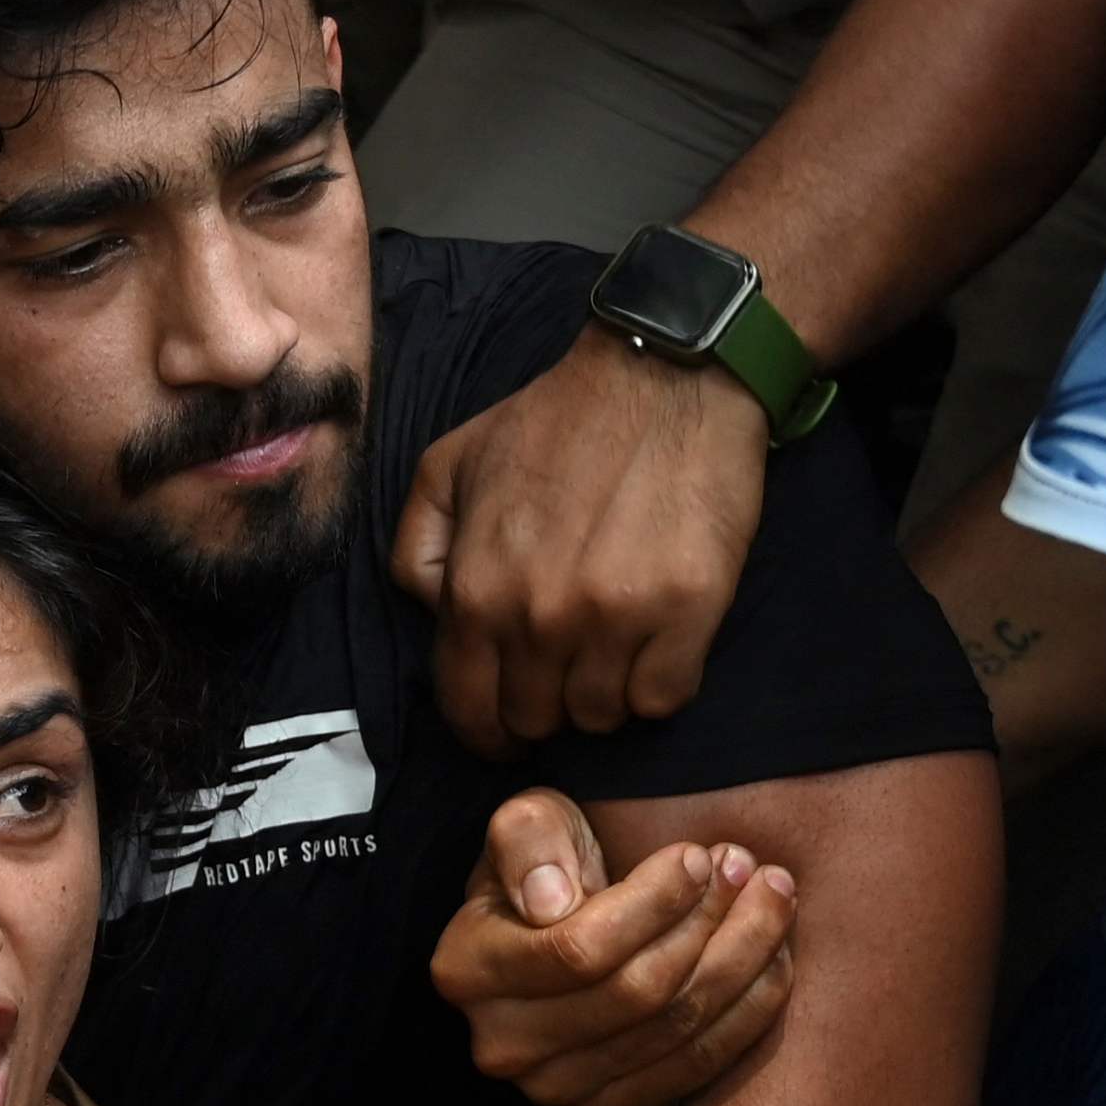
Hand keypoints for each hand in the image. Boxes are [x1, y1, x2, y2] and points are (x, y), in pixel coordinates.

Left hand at [391, 325, 769, 747]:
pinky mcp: (687, 614)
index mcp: (476, 589)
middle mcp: (539, 616)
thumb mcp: (448, 465)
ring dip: (605, 692)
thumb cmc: (557, 420)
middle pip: (536, 720)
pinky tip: (656, 640)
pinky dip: (659, 682)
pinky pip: (663, 698)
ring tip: (613, 642)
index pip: (467, 709)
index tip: (504, 724)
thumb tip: (435, 615)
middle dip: (545, 704)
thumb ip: (418, 548)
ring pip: (601, 718)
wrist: (666, 376)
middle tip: (566, 666)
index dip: (485, 729)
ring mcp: (615, 621)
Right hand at [432, 792, 793, 1105]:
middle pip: (637, 995)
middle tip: (749, 868)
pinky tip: (773, 957)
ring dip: (742, 959)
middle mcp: (504, 1046)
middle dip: (710, 924)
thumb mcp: (530, 825)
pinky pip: (696, 1069)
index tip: (696, 856)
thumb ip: (530, 838)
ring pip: (675, 1031)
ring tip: (772, 897)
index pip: (579, 949)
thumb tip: (551, 900)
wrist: (558, 929)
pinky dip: (748, 1012)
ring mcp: (556, 1092)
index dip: (653, 903)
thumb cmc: (548, 866)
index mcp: (468, 970)